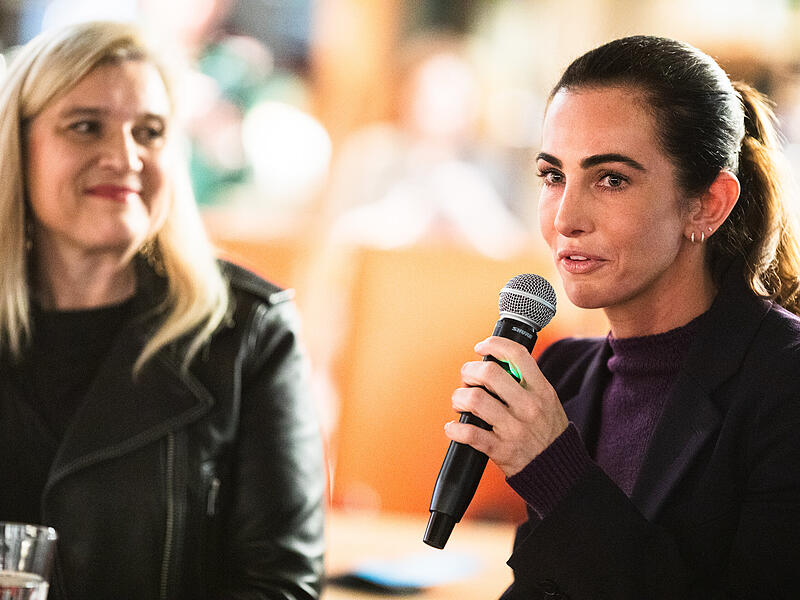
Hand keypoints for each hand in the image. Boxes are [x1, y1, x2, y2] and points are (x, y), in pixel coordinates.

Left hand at [445, 336, 568, 476]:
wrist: (559, 472)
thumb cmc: (548, 433)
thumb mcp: (548, 402)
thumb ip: (526, 382)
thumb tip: (495, 363)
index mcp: (541, 391)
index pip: (518, 355)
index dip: (495, 345)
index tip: (481, 347)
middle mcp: (529, 407)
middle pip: (489, 373)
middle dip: (469, 372)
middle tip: (466, 379)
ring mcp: (515, 429)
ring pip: (475, 400)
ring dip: (459, 398)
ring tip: (460, 403)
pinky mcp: (501, 450)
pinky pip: (469, 434)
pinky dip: (454, 429)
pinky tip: (453, 428)